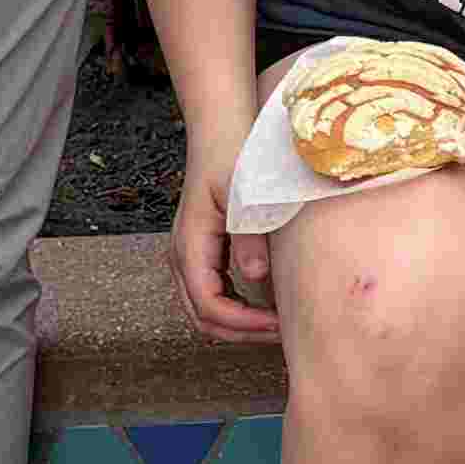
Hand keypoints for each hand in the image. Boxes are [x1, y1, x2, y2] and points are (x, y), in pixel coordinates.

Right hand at [172, 151, 280, 342]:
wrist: (219, 130)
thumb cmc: (231, 155)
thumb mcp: (244, 194)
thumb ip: (249, 236)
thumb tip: (256, 277)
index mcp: (190, 245)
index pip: (209, 305)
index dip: (243, 323)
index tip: (279, 325)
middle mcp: (182, 256)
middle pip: (202, 317)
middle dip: (241, 332)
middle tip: (282, 333)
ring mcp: (189, 255)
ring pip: (205, 309)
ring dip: (238, 323)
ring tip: (277, 323)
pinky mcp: (202, 251)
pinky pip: (213, 293)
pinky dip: (237, 307)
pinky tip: (267, 303)